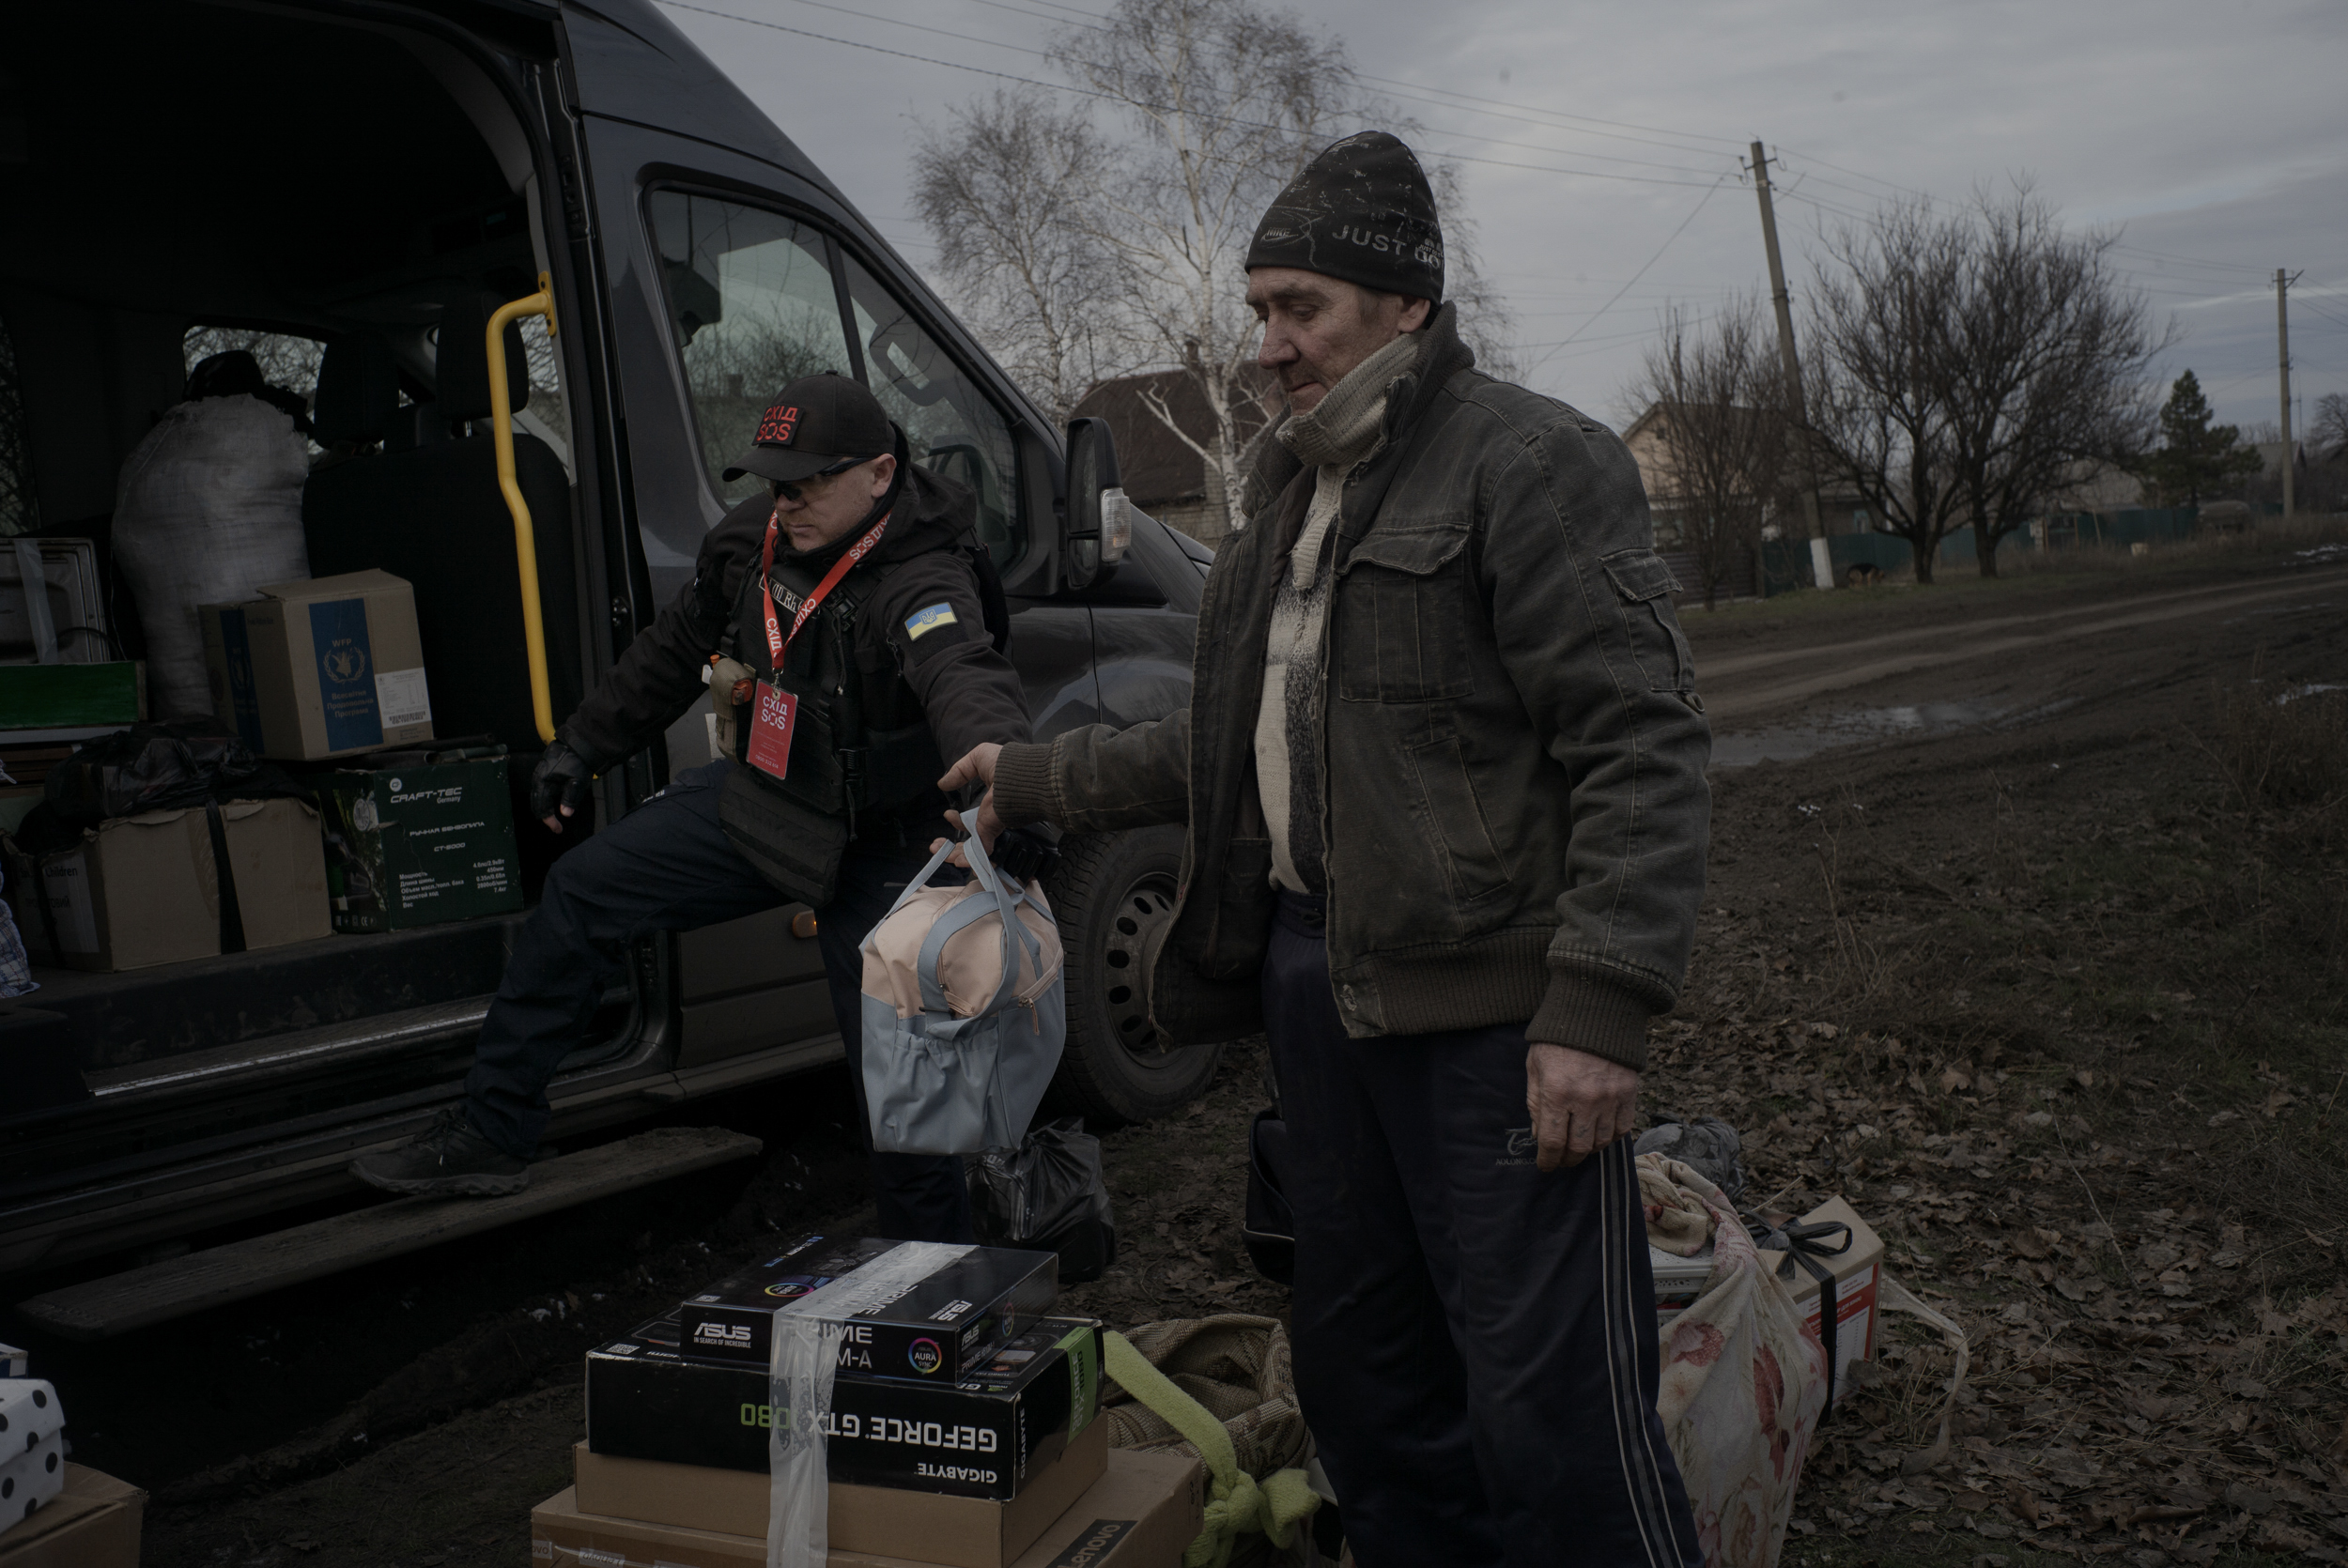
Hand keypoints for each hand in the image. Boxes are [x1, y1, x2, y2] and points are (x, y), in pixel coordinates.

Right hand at [529, 741, 594, 833]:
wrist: (578, 743)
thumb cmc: (578, 761)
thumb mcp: (577, 782)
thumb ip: (570, 799)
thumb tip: (565, 813)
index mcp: (544, 781)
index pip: (542, 807)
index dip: (549, 820)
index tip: (557, 829)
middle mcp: (538, 777)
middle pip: (536, 803)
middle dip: (545, 816)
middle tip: (555, 826)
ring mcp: (539, 773)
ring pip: (536, 796)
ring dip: (543, 808)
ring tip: (552, 817)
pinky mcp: (543, 770)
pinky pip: (539, 788)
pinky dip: (543, 798)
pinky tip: (551, 802)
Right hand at [931, 743, 1005, 865]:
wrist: (1018, 774)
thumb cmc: (1003, 763)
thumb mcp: (978, 759)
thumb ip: (960, 771)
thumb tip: (942, 784)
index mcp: (990, 801)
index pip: (971, 817)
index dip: (956, 820)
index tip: (947, 815)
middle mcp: (991, 815)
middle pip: (971, 836)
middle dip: (953, 845)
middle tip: (936, 846)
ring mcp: (992, 824)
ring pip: (974, 847)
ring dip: (957, 854)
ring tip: (945, 857)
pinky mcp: (992, 830)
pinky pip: (981, 849)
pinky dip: (970, 858)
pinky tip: (958, 860)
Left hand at [1526, 1043, 1639, 1171]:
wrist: (1594, 1012)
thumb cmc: (1557, 1040)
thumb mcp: (1535, 1067)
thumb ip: (1536, 1102)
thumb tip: (1540, 1135)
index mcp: (1556, 1093)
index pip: (1553, 1142)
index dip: (1548, 1160)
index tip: (1545, 1166)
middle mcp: (1585, 1099)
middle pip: (1579, 1148)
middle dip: (1568, 1159)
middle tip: (1562, 1160)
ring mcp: (1610, 1097)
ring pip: (1602, 1142)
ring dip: (1589, 1150)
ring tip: (1580, 1147)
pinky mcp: (1629, 1093)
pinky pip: (1623, 1128)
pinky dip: (1612, 1137)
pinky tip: (1601, 1134)